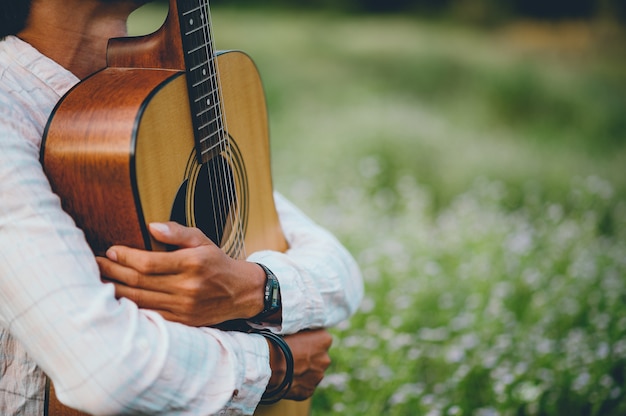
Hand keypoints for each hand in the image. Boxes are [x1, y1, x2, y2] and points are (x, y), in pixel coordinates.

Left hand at [96, 222, 265, 325]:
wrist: (241, 292)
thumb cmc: (217, 262)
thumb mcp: (202, 240)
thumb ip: (178, 232)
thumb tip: (152, 227)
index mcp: (192, 263)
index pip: (148, 262)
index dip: (124, 256)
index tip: (111, 250)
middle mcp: (187, 287)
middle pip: (139, 282)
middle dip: (113, 271)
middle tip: (96, 264)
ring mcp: (184, 308)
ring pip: (140, 301)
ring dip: (116, 291)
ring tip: (99, 281)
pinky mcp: (183, 322)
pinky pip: (150, 316)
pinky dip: (131, 308)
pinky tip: (117, 301)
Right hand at [266, 329, 332, 400]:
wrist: (267, 365)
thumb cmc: (278, 342)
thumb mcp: (294, 328)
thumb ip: (305, 332)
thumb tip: (305, 333)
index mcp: (325, 339)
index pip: (321, 338)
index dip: (309, 340)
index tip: (299, 341)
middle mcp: (325, 359)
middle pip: (319, 356)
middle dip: (309, 356)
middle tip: (293, 355)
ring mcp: (318, 376)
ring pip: (313, 372)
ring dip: (304, 370)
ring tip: (287, 368)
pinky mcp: (309, 391)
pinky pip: (305, 385)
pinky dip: (297, 382)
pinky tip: (286, 379)